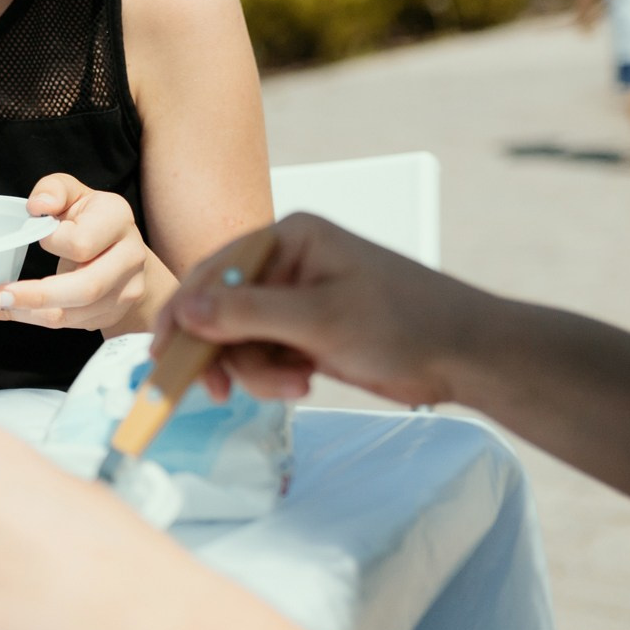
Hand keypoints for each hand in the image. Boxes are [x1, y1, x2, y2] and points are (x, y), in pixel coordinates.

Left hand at [0, 174, 152, 329]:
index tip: (39, 235)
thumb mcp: (71, 192)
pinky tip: (19, 310)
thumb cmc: (89, 217)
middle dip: (38, 296)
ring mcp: (127, 290)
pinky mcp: (115, 314)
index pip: (81, 242)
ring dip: (33, 314)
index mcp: (118, 219)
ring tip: (2, 304)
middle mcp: (131, 257)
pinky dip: (40, 320)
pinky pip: (74, 325)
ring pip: (77, 313)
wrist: (122, 248)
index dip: (53, 242)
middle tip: (0, 295)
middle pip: (86, 288)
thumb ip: (52, 190)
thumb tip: (39, 206)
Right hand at [166, 215, 484, 408]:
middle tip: (218, 391)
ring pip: (241, 339)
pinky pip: (264, 354)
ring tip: (294, 385)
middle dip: (224, 351)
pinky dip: (273, 375)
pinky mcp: (308, 331)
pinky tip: (302, 382)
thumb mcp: (321, 319)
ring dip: (256, 370)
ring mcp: (298, 299)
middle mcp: (288, 262)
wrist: (465, 355)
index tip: (165, 354)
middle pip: (221, 308)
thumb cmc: (405, 323)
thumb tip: (185, 311)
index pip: (215, 270)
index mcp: (291, 237)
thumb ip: (248, 313)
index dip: (184, 312)